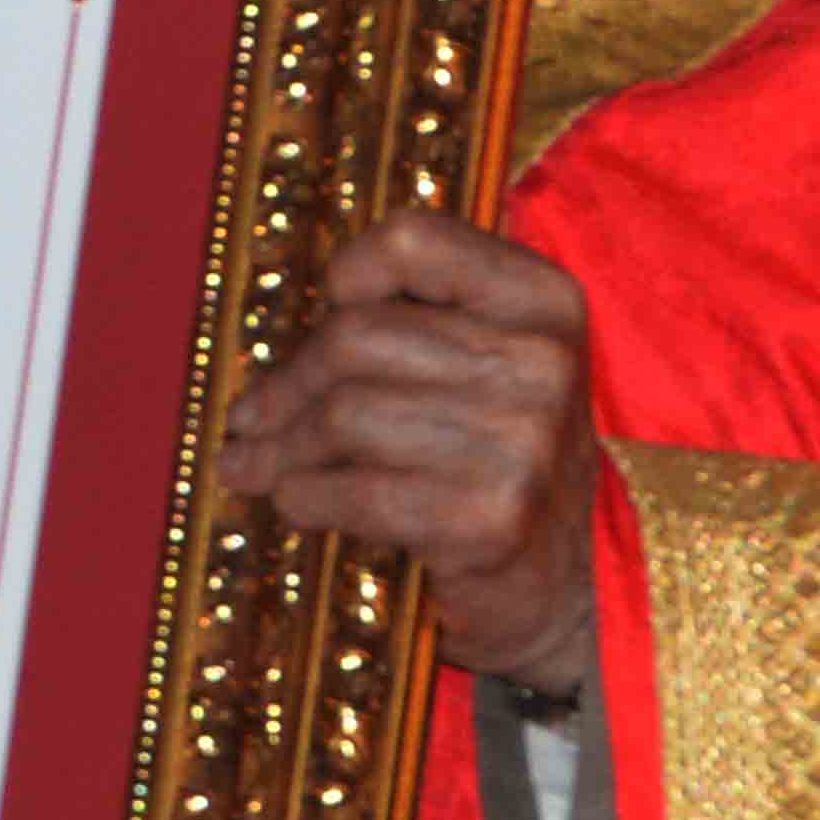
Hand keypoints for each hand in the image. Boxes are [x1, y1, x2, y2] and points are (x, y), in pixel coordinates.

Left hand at [207, 207, 604, 698]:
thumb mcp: (490, 364)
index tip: (326, 306)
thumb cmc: (499, 457)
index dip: (352, 269)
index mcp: (544, 301)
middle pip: (355, 338)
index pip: (417, 241)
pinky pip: (354, 491)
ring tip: (252, 464)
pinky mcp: (490, 519)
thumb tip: (272, 354)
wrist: (571, 577)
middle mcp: (543, 362)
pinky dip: (304, 496)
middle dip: (285, 385)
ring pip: (343, 415)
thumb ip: (413, 323)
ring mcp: (522, 443)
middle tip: (248, 418)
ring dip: (278, 449)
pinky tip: (294, 501)